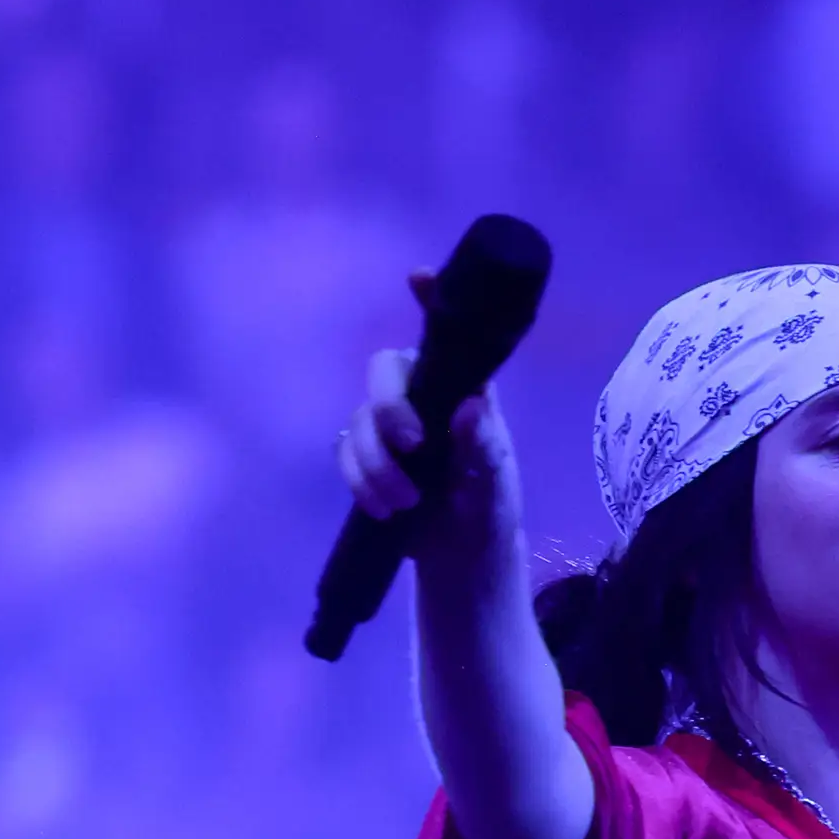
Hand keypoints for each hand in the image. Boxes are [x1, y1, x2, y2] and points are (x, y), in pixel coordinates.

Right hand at [336, 269, 523, 579]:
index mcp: (464, 391)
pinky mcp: (367, 458)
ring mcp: (390, 428)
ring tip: (406, 502)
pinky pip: (344, 453)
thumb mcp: (494, 486)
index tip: (417, 278)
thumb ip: (483, 450)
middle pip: (385, 370)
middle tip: (411, 445)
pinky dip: (358, 480)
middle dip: (388, 407)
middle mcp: (424, 398)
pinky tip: (382, 507)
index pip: (450, 336)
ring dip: (374, 462)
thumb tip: (470, 407)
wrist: (463, 561)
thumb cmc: (489, 513)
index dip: (432, 298)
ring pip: (359, 419)